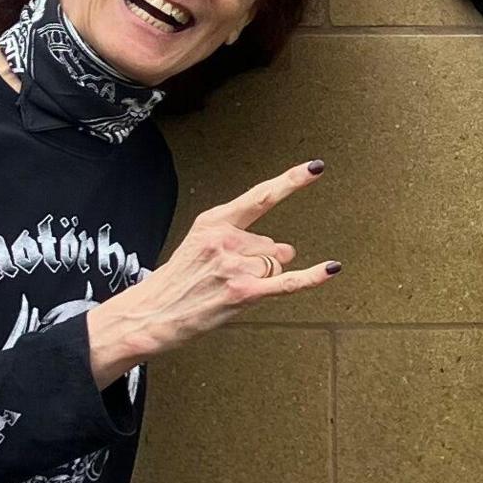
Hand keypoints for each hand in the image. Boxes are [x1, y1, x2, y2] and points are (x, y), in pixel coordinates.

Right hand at [86, 160, 339, 382]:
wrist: (151, 314)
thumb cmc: (178, 281)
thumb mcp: (202, 246)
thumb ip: (246, 242)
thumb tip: (288, 250)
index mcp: (214, 221)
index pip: (260, 196)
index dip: (291, 181)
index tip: (315, 168)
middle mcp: (225, 240)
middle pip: (272, 245)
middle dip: (262, 262)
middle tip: (230, 277)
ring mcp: (234, 266)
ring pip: (275, 267)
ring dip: (262, 280)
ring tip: (229, 289)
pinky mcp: (243, 292)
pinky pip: (287, 282)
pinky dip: (312, 277)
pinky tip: (332, 268)